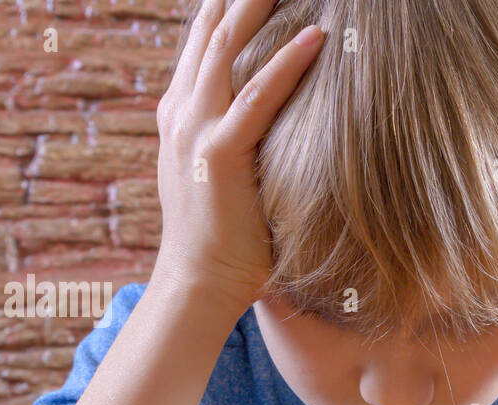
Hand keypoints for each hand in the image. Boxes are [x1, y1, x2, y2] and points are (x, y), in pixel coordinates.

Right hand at [152, 0, 324, 310]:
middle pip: (212, 28)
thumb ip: (237, 137)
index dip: (226, 2)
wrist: (198, 282)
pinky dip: (286, 63)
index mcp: (182, 110)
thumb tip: (274, 120)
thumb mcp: (223, 173)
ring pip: (228, 48)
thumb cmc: (223, 237)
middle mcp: (182, 109)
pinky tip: (315, 36)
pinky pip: (258, 98)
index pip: (204, 39)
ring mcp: (196, 128)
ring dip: (260, 5)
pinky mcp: (220, 153)